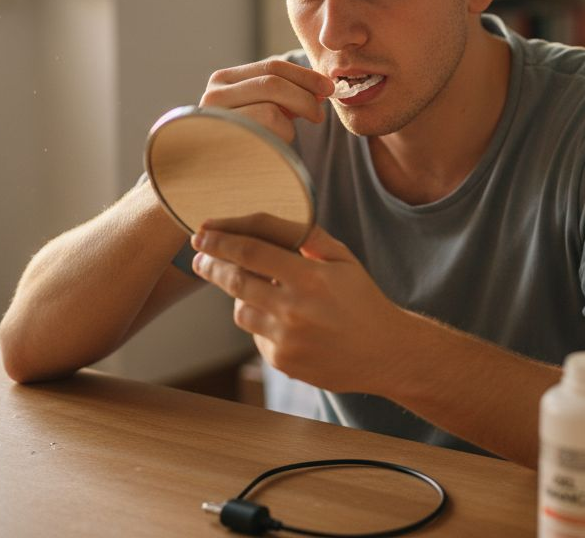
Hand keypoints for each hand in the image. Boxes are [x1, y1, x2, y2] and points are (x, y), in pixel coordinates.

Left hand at [189, 221, 406, 393]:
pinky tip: (286, 322)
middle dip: (210, 265)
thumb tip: (260, 223)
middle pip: (234, 281)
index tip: (201, 233)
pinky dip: (262, 324)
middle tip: (199, 256)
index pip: (251, 251)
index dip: (220, 240)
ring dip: (240, 296)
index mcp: (310, 276)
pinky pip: (255, 336)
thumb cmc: (362, 299)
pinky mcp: (282, 361)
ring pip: (240, 311)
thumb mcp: (343, 258)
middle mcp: (294, 308)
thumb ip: (306, 237)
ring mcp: (286, 338)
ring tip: (258, 291)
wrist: (385, 352)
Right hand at [199, 59, 334, 142]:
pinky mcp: (223, 139)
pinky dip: (279, 139)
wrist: (213, 181)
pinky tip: (269, 149)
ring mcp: (215, 116)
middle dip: (305, 97)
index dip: (305, 76)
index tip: (328, 88)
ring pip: (272, 108)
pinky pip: (266, 132)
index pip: (272, 67)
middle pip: (274, 82)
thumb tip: (321, 88)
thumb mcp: (262, 109)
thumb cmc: (245, 144)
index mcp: (224, 80)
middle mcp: (214, 93)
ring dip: (289, 124)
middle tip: (319, 114)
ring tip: (281, 137)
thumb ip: (284, 96)